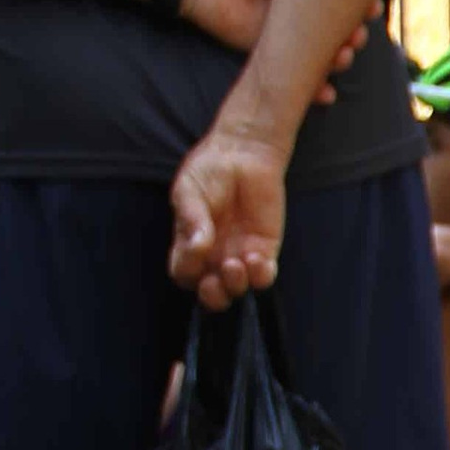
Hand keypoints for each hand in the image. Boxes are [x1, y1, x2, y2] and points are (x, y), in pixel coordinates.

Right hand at [169, 125, 286, 306]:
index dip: (188, 273)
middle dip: (212, 297)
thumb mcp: (189, 191)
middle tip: (214, 283)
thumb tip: (197, 247)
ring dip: (236, 285)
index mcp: (190, 245)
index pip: (184, 273)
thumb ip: (191, 219)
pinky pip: (264, 275)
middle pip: (211, 293)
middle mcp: (214, 256)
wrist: (244, 153)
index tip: (194, 254)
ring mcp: (240, 255)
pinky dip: (261, 276)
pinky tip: (257, 260)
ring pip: (238, 288)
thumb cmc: (210, 170)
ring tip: (236, 264)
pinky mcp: (265, 249)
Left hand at [180, 0, 370, 99]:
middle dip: (355, 37)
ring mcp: (294, 35)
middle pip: (345, 30)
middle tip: (355, 36)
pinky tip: (325, 93)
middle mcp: (309, 11)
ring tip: (340, 58)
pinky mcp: (276, 55)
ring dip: (340, 61)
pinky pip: (302, 77)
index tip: (370, 8)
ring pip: (328, 55)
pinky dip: (316, 90)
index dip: (364, 6)